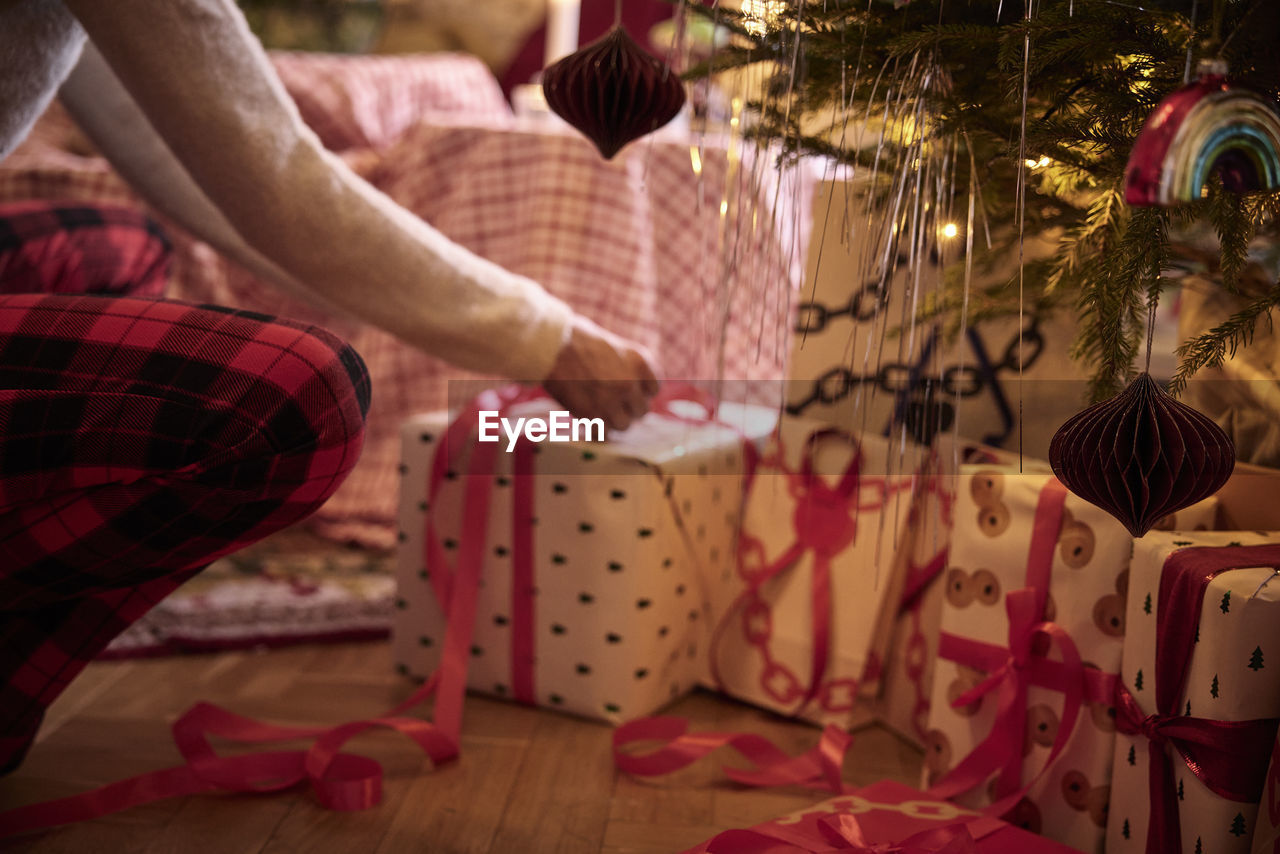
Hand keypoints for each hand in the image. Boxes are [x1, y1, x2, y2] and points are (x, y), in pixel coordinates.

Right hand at [543, 315, 659, 431]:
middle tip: (613, 402)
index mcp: (640, 361)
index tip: (630, 391)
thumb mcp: (614, 346)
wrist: (551, 345)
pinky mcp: (592, 415)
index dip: (642, 391)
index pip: (655, 388)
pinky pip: (604, 433)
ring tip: (600, 410)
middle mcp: (630, 383)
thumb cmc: (577, 338)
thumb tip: (632, 388)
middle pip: (642, 410)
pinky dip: (597, 428)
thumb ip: (627, 367)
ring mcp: (612, 401)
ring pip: (624, 425)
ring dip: (613, 420)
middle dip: (628, 408)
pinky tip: (589, 417)